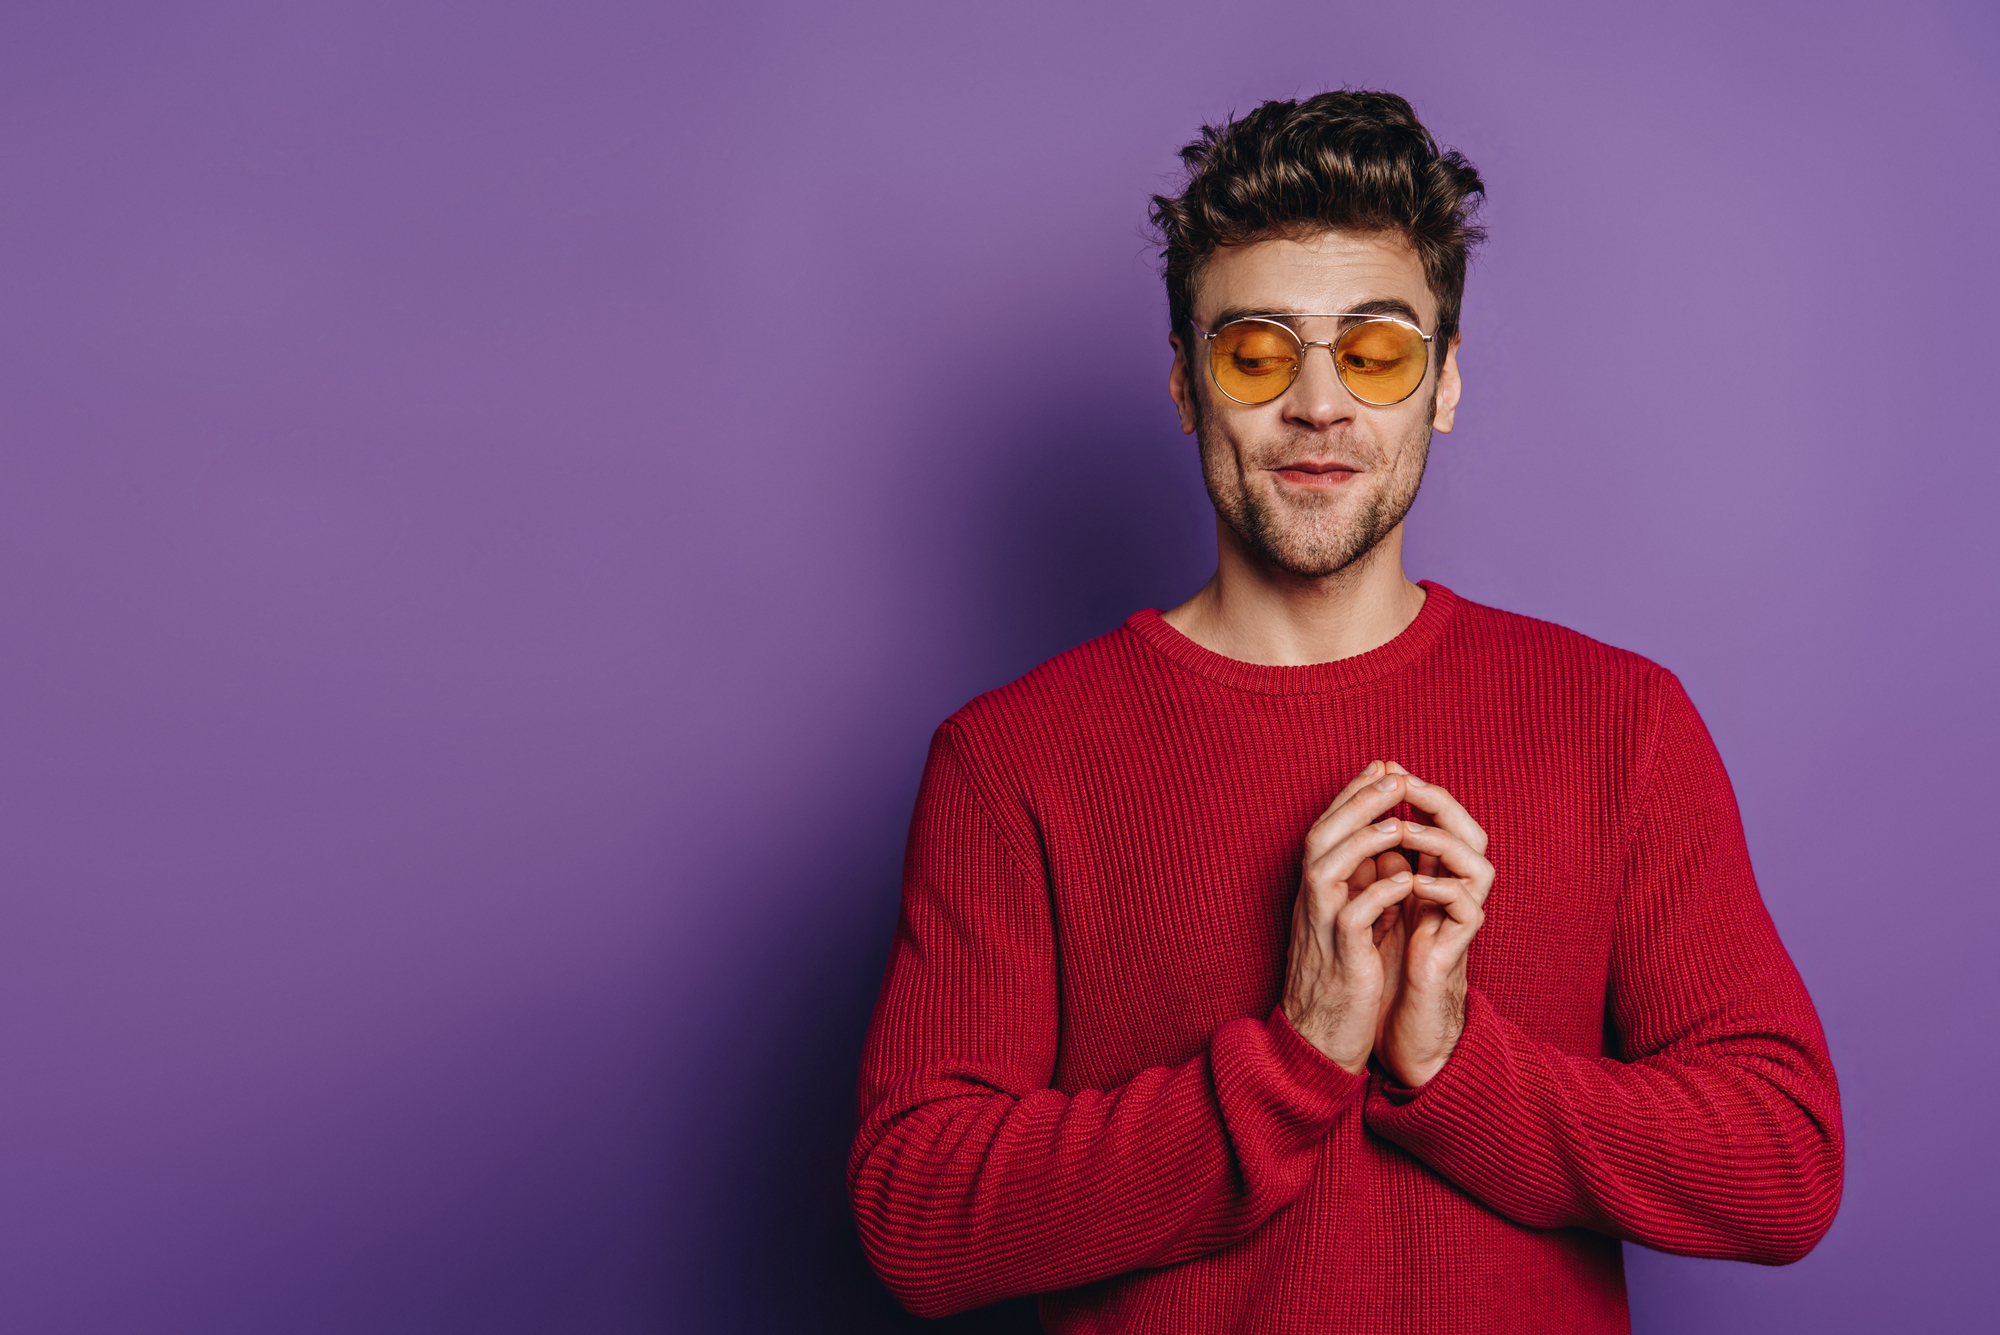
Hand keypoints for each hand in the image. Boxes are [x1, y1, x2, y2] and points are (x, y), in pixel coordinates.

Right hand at [1282, 761, 1424, 1072]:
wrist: (1318, 1038)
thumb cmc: (1341, 979)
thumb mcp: (1353, 924)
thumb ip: (1365, 887)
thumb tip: (1389, 851)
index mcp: (1316, 892)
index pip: (1328, 829)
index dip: (1353, 795)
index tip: (1382, 767)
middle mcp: (1312, 903)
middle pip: (1322, 836)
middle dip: (1357, 801)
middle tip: (1391, 773)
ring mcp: (1322, 928)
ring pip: (1329, 867)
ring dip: (1364, 837)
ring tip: (1399, 815)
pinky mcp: (1340, 958)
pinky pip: (1353, 917)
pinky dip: (1379, 893)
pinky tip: (1405, 878)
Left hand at [1373, 765, 1492, 1088]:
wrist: (1401, 1016)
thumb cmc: (1390, 955)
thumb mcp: (1380, 897)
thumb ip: (1382, 858)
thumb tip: (1368, 810)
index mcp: (1437, 872)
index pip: (1439, 818)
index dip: (1416, 790)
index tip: (1385, 766)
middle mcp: (1457, 888)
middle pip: (1469, 830)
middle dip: (1438, 803)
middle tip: (1405, 783)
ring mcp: (1463, 916)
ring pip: (1477, 864)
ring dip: (1441, 842)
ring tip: (1405, 830)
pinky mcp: (1460, 946)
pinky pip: (1465, 909)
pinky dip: (1441, 890)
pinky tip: (1414, 882)